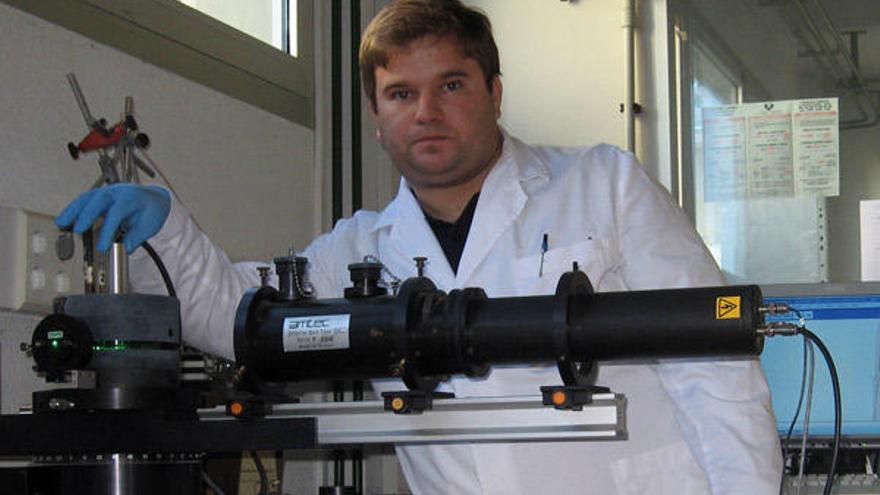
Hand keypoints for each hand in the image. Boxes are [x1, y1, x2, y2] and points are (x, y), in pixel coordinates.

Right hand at [55, 184, 170, 252]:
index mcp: (131, 198)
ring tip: (60, 224)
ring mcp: (106, 191)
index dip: (107, 231)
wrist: (154, 197)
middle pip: (98, 200)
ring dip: (72, 210)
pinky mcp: (98, 195)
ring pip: (86, 198)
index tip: (102, 246)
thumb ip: (135, 238)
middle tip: (76, 230)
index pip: (116, 214)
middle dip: (85, 215)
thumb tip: (123, 249)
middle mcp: (117, 192)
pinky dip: (73, 209)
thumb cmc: (152, 210)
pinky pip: (83, 200)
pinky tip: (64, 220)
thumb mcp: (149, 226)